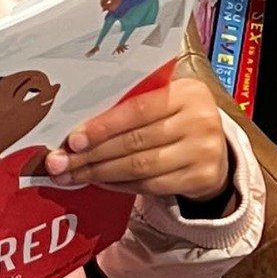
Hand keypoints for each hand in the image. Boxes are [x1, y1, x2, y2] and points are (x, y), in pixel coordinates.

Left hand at [44, 73, 231, 202]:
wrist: (217, 150)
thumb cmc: (177, 120)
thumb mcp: (164, 103)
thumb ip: (130, 106)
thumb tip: (76, 129)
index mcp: (187, 92)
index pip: (137, 109)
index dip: (102, 126)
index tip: (72, 140)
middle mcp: (200, 120)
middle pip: (135, 141)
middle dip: (91, 154)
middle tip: (59, 163)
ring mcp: (204, 151)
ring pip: (140, 167)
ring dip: (99, 172)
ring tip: (71, 175)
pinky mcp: (202, 178)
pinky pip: (150, 185)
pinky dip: (119, 185)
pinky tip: (98, 181)